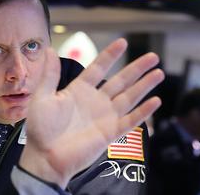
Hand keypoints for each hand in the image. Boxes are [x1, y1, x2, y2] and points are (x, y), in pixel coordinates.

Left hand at [19, 38, 163, 187]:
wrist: (45, 156)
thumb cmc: (41, 128)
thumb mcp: (42, 97)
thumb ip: (50, 74)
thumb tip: (48, 49)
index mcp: (79, 90)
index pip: (98, 68)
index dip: (110, 55)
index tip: (123, 42)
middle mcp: (95, 101)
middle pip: (121, 80)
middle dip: (137, 68)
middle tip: (153, 56)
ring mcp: (105, 116)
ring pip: (129, 97)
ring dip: (144, 86)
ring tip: (158, 73)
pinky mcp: (110, 133)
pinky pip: (130, 120)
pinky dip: (143, 111)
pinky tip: (156, 101)